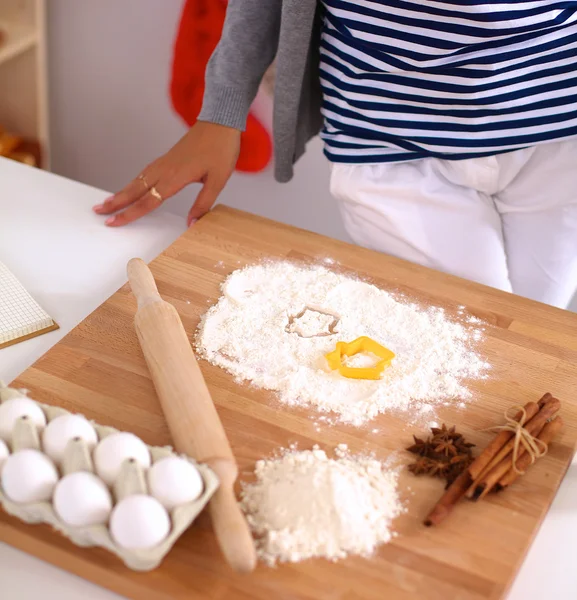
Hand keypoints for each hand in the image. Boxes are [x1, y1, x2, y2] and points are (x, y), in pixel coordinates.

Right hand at [93, 122, 240, 226]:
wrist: (220, 122)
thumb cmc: (220, 149)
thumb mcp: (218, 180)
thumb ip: (203, 203)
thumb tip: (191, 224)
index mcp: (175, 177)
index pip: (147, 201)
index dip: (130, 214)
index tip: (115, 222)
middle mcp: (165, 169)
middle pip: (135, 190)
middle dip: (116, 203)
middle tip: (98, 212)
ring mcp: (164, 162)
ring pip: (137, 180)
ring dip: (121, 192)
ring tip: (107, 202)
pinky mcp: (167, 158)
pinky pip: (145, 173)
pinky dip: (133, 182)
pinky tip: (130, 187)